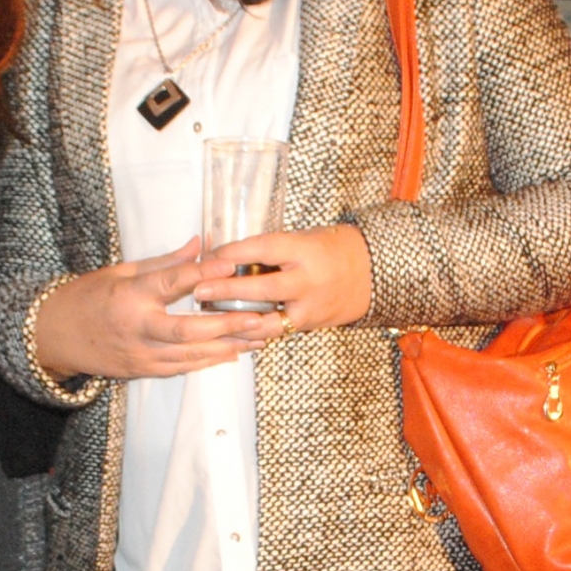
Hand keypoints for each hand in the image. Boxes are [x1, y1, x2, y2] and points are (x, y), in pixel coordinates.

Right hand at [32, 241, 278, 381]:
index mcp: (130, 295)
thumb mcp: (121, 271)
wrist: (53, 335)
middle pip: (189, 330)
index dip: (204, 274)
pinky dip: (207, 362)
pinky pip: (180, 368)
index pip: (172, 283)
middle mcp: (136, 328)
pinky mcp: (140, 370)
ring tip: (258, 339)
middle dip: (227, 326)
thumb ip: (164, 262)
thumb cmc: (86, 297)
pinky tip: (231, 355)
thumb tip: (200, 244)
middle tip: (259, 318)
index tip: (232, 265)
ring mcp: (139, 354)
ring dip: (227, 348)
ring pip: (190, 355)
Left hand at [208, 223, 372, 335]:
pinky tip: (231, 332)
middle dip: (227, 290)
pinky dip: (253, 331)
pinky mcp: (308, 325)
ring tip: (209, 317)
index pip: (262, 249)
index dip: (233, 252)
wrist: (370, 272)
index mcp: (304, 250)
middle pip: (261, 287)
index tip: (209, 255)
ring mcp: (309, 306)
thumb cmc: (330, 248)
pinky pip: (275, 331)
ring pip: (266, 318)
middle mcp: (308, 280)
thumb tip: (225, 252)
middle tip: (199, 290)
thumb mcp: (302, 238)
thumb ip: (270, 248)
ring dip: (235, 319)